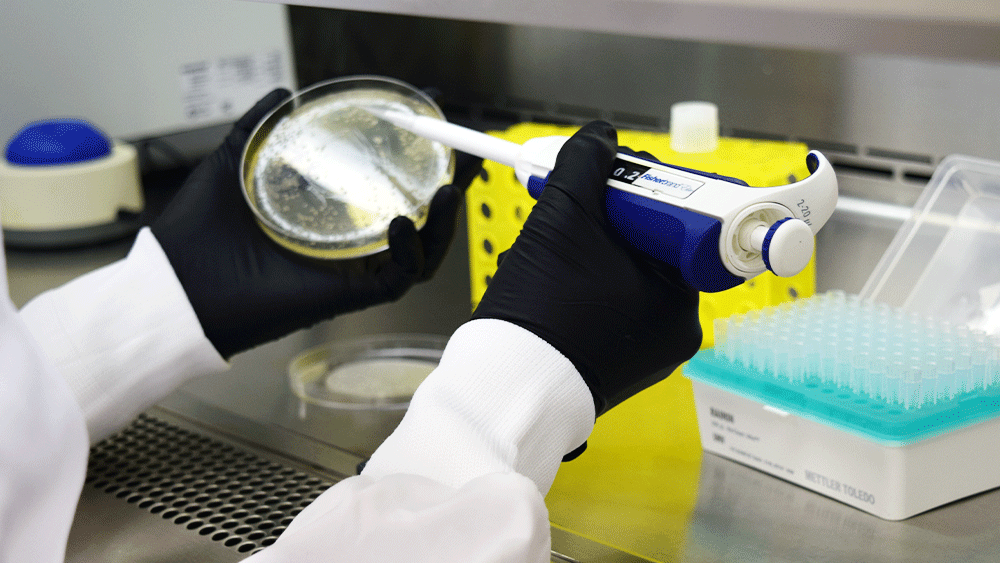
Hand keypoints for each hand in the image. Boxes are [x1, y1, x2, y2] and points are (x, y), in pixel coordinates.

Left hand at [152, 89, 466, 357]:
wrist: (173, 285)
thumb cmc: (196, 234)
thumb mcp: (231, 163)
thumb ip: (259, 128)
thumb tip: (285, 94)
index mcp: (324, 219)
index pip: (385, 188)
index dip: (415, 159)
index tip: (433, 123)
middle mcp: (343, 247)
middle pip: (417, 220)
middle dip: (449, 189)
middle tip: (467, 157)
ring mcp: (348, 271)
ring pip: (419, 253)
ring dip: (442, 223)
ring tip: (450, 187)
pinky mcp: (346, 295)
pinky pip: (397, 278)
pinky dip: (411, 252)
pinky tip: (405, 222)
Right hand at [471, 121, 701, 415]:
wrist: (506, 387)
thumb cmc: (542, 309)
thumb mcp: (563, 219)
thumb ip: (585, 165)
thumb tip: (602, 135)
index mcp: (682, 300)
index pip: (683, 225)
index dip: (645, 195)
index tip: (611, 182)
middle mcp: (676, 330)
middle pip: (651, 249)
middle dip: (608, 224)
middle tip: (570, 213)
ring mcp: (648, 352)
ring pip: (626, 278)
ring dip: (592, 255)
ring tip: (549, 254)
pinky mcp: (617, 365)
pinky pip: (611, 309)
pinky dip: (585, 289)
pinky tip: (551, 284)